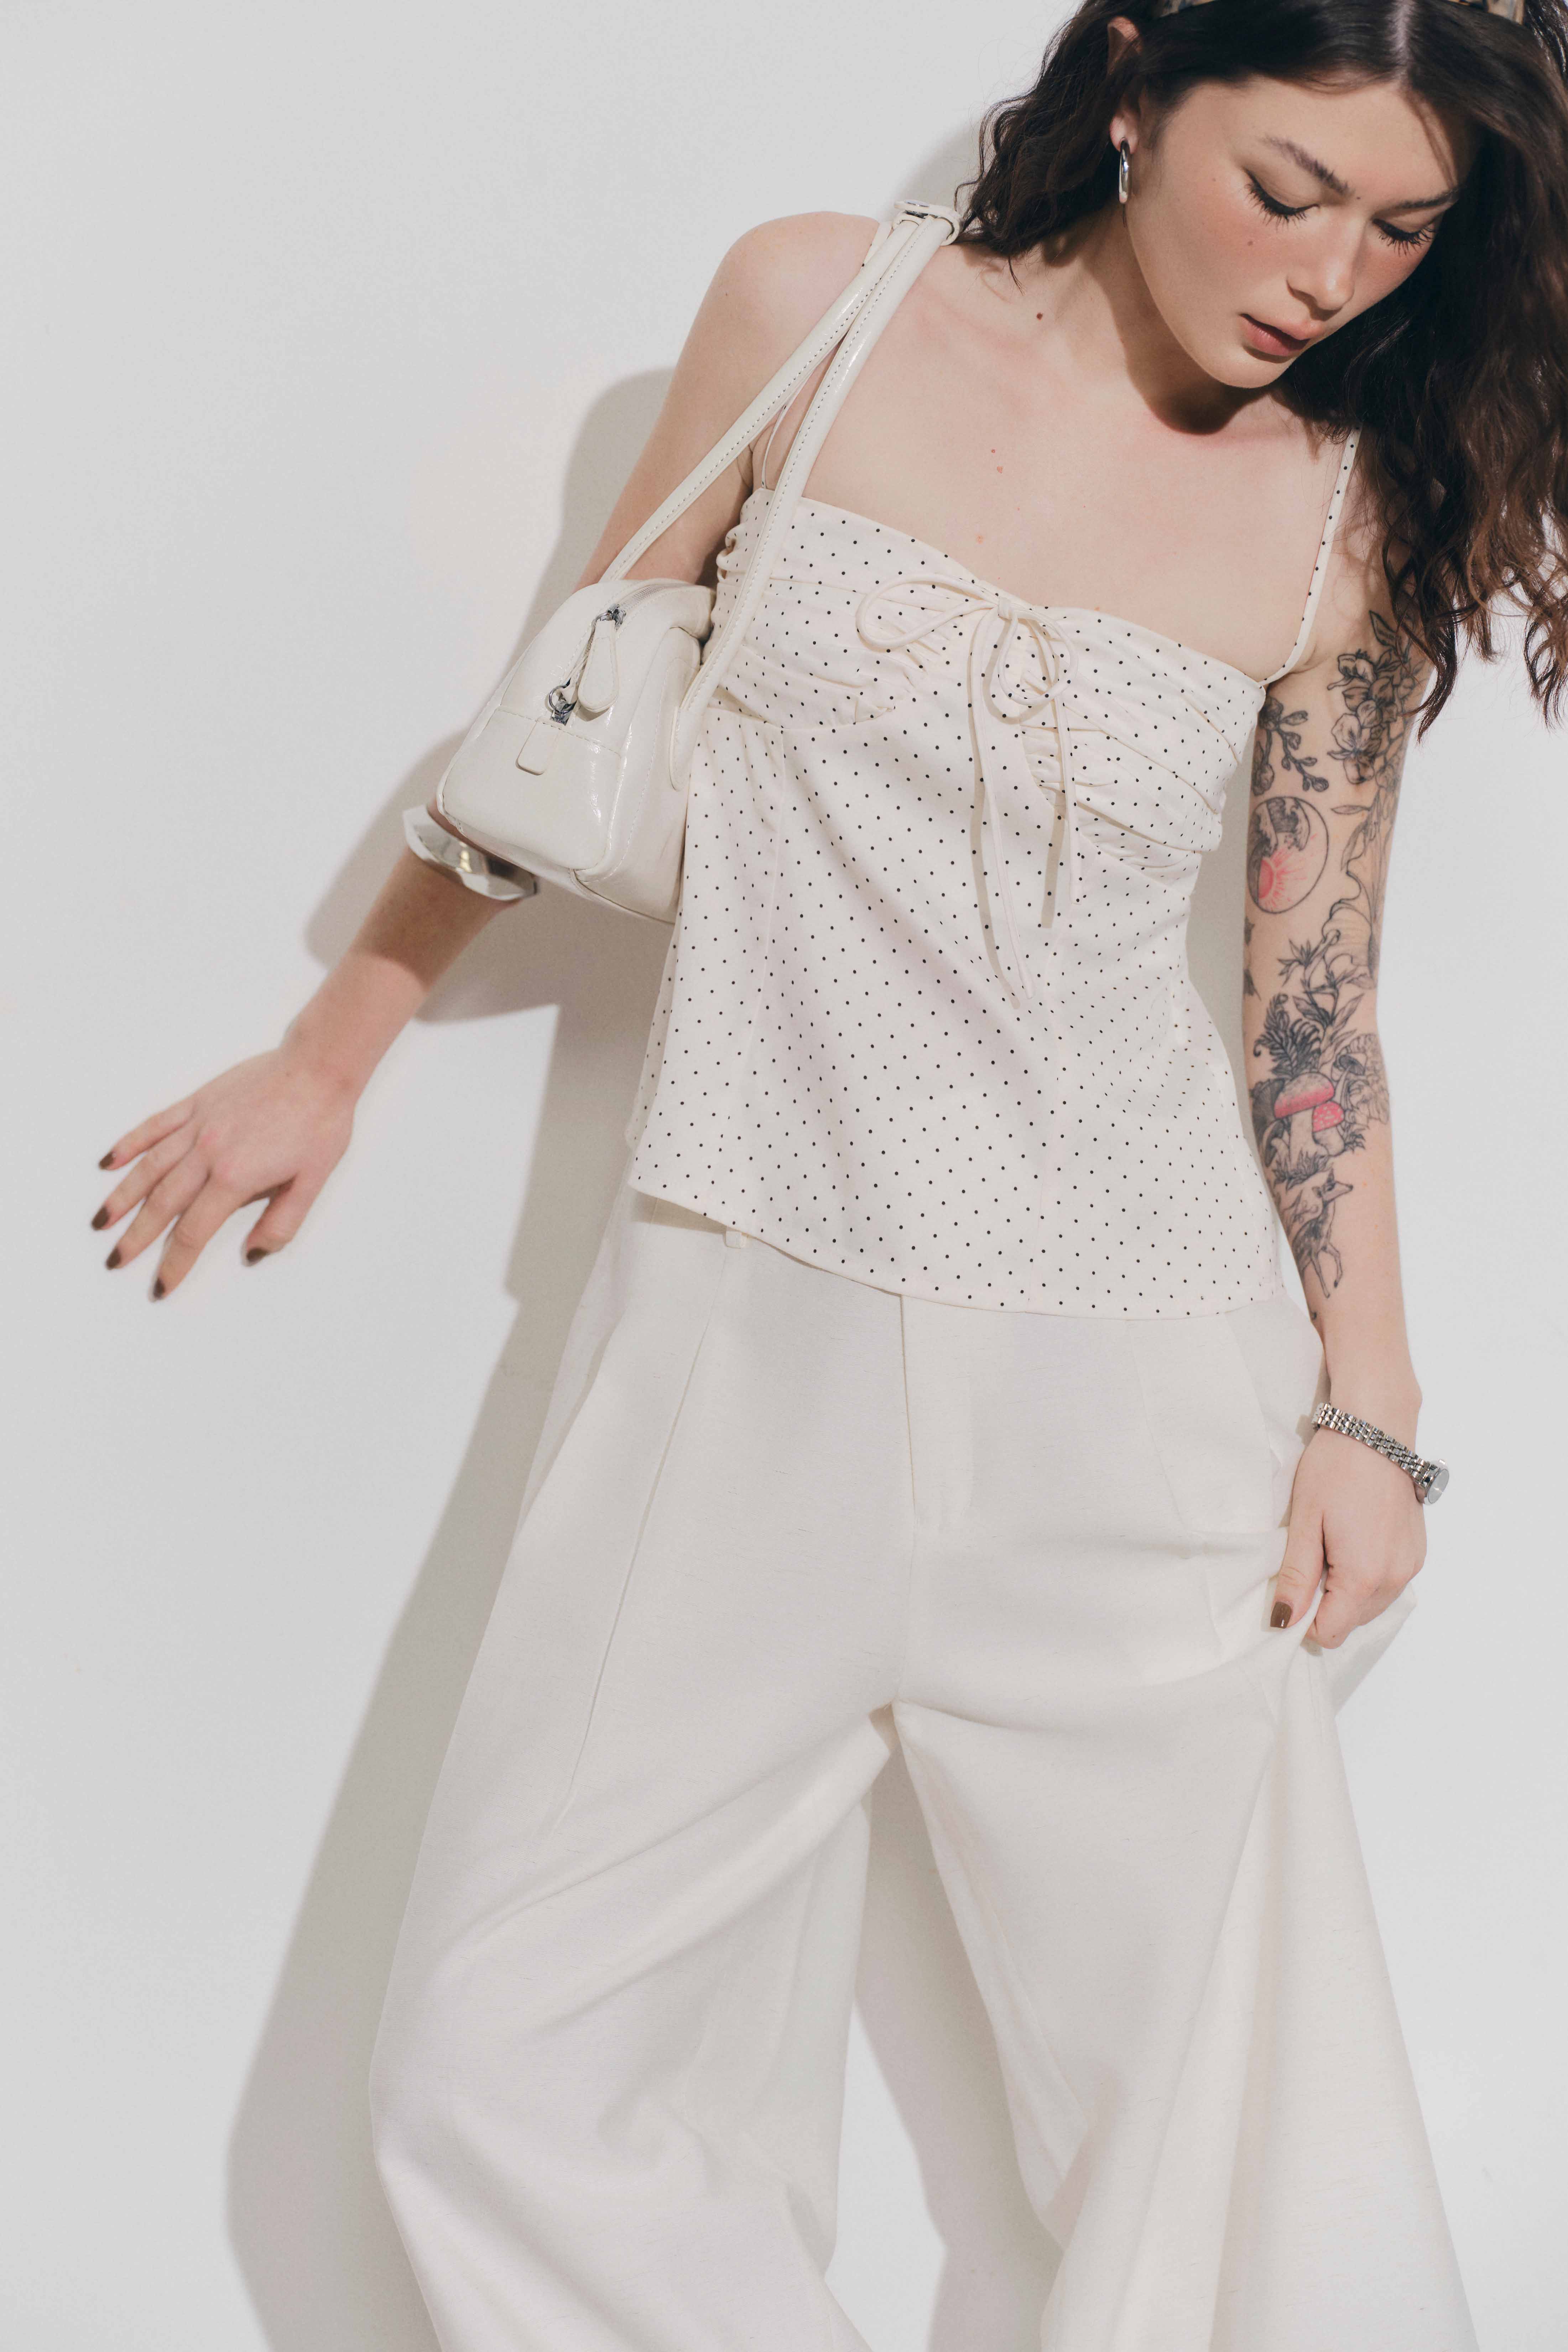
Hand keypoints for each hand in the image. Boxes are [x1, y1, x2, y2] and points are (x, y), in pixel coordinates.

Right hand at [92, 1043, 358, 1297]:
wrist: (318, 1066)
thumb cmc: (320, 1122)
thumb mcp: (312, 1182)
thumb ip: (281, 1223)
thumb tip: (252, 1254)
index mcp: (236, 1176)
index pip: (194, 1231)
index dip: (176, 1263)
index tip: (160, 1286)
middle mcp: (208, 1152)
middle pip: (162, 1204)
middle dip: (137, 1238)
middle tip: (114, 1261)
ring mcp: (199, 1125)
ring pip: (150, 1167)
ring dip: (122, 1197)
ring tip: (101, 1222)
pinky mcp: (198, 1102)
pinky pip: (155, 1125)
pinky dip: (130, 1144)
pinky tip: (108, 1162)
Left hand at [1270, 1421, 1426, 1647]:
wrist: (1376, 1429)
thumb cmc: (1335, 1468)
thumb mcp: (1305, 1521)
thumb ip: (1296, 1576)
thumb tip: (1285, 1620)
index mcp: (1364, 1576)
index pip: (1331, 1632)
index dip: (1303, 1620)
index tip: (1290, 1589)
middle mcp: (1395, 1578)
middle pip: (1352, 1622)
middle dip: (1325, 1604)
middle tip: (1309, 1558)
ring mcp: (1411, 1565)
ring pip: (1371, 1605)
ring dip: (1347, 1591)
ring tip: (1330, 1545)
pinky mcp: (1417, 1552)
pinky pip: (1388, 1584)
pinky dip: (1367, 1576)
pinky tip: (1352, 1541)